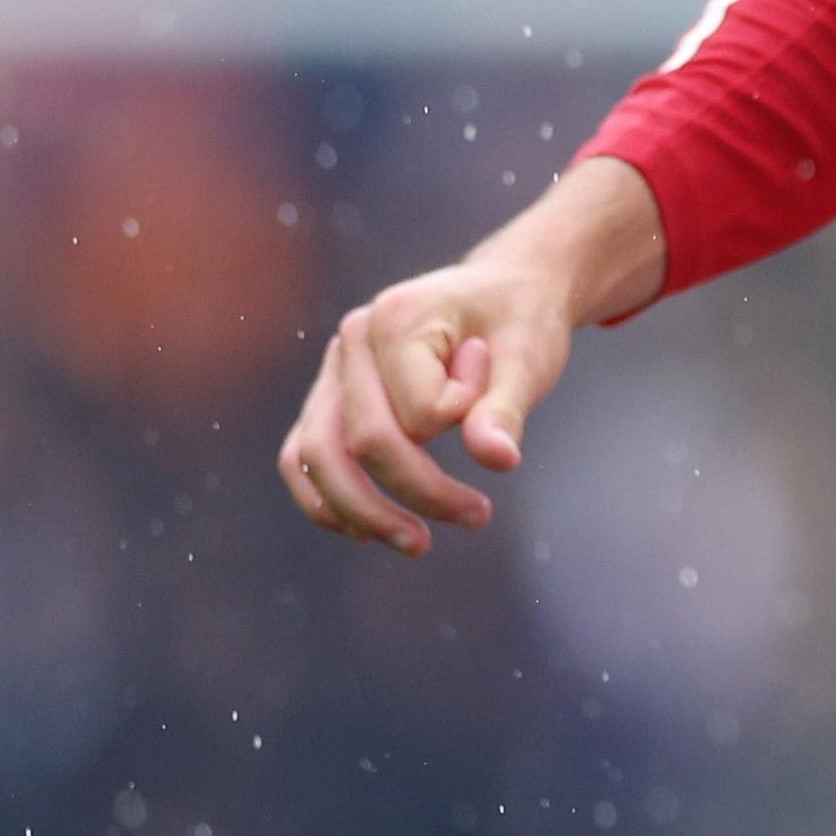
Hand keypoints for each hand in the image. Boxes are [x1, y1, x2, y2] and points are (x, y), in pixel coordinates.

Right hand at [276, 156, 665, 556]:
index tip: (496, 403)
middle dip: (417, 493)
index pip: (416, 412)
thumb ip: (506, 408)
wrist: (506, 292)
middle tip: (479, 518)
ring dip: (361, 512)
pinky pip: (304, 455)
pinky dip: (326, 499)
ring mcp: (334, 366)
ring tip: (417, 544)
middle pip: (359, 441)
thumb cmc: (520, 321)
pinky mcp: (331, 394)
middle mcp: (353, 339)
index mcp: (399, 317)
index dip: (462, 425)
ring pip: (314, 456)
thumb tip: (496, 459)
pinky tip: (365, 532)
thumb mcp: (531, 358)